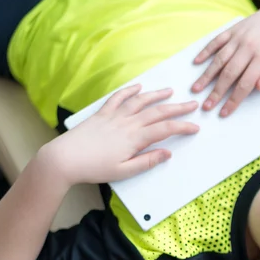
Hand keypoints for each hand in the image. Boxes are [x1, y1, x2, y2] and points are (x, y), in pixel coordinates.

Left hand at [42, 84, 198, 184]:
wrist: (64, 159)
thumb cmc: (94, 169)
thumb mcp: (124, 172)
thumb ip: (147, 161)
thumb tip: (167, 153)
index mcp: (135, 138)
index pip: (165, 129)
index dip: (183, 127)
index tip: (195, 127)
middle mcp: (127, 123)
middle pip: (157, 112)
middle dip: (177, 108)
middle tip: (192, 104)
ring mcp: (114, 116)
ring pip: (140, 101)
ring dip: (157, 95)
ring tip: (170, 91)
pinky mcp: (102, 114)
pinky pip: (118, 98)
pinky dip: (129, 91)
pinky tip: (138, 87)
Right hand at [191, 0, 259, 116]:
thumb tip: (258, 87)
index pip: (245, 84)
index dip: (233, 100)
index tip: (223, 112)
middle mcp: (248, 46)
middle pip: (228, 74)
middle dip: (216, 92)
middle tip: (206, 106)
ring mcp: (239, 36)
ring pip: (219, 59)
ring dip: (206, 75)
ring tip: (196, 89)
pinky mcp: (234, 29)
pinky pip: (216, 40)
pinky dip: (205, 51)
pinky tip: (197, 62)